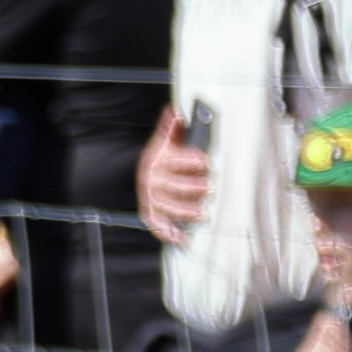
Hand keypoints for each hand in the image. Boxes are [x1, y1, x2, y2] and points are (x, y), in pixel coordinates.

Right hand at [132, 106, 208, 242]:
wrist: (141, 173)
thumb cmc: (159, 158)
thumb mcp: (164, 141)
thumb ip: (171, 127)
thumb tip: (174, 112)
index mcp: (156, 160)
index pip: (174, 160)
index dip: (190, 160)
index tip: (204, 160)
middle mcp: (151, 181)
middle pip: (174, 186)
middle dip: (195, 187)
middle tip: (210, 187)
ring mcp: (150, 199)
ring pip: (169, 207)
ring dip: (187, 211)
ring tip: (203, 213)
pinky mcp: (150, 214)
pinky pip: (158, 226)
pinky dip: (170, 235)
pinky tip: (182, 238)